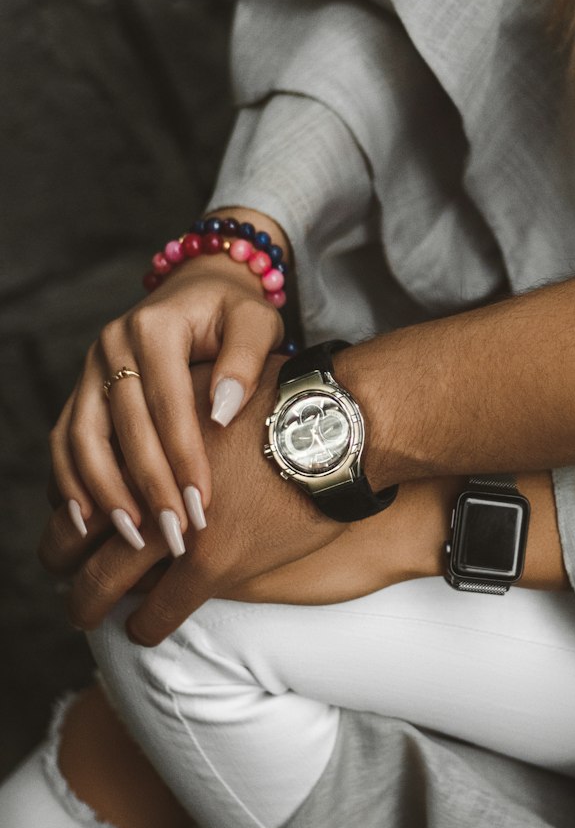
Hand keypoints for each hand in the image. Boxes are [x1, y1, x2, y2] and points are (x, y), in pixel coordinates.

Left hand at [40, 358, 458, 641]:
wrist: (338, 428)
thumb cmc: (292, 400)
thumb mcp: (222, 386)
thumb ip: (187, 410)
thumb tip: (180, 415)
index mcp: (144, 437)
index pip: (84, 481)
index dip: (73, 508)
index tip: (75, 523)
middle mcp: (146, 481)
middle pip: (76, 534)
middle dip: (64, 561)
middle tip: (66, 577)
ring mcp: (175, 525)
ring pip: (104, 581)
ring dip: (90, 602)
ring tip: (86, 614)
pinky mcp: (212, 561)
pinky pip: (161, 610)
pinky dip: (147, 626)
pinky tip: (143, 632)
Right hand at [48, 206, 288, 556]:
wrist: (200, 290)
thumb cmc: (235, 313)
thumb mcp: (256, 322)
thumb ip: (244, 359)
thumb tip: (220, 412)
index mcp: (155, 326)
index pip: (167, 403)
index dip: (183, 457)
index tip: (202, 505)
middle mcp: (113, 343)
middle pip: (123, 427)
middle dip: (148, 487)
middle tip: (175, 535)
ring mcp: (90, 367)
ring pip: (82, 437)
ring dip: (104, 492)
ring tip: (132, 537)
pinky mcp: (82, 388)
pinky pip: (65, 439)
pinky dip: (71, 481)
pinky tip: (90, 521)